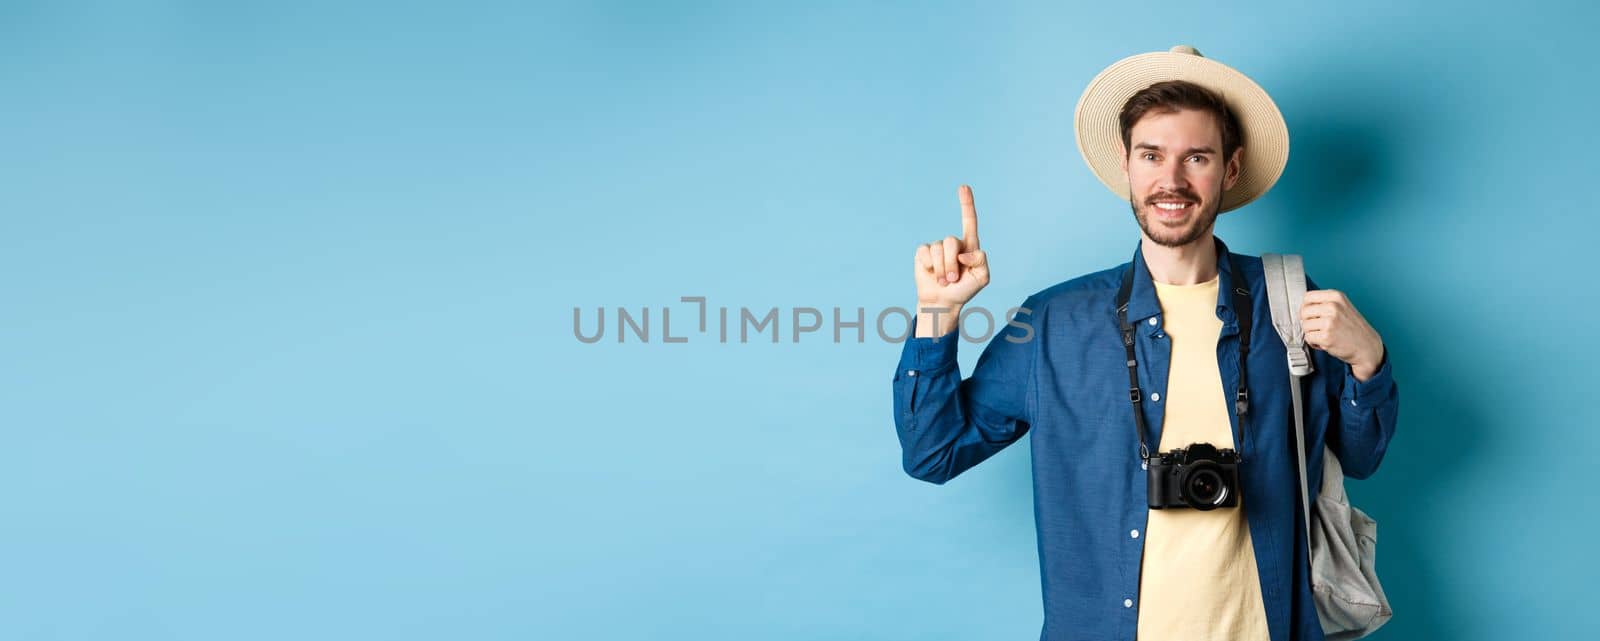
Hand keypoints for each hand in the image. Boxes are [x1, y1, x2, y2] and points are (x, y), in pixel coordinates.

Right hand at [913, 184, 989, 309]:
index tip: (964, 187)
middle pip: (951, 242)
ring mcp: (937, 247)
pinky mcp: (923, 253)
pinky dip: (929, 266)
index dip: (967, 204)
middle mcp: (953, 244)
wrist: (943, 302)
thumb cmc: (964, 289)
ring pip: (938, 249)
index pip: (969, 221)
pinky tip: (930, 273)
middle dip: (950, 264)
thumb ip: (980, 261)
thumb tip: (962, 253)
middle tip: (952, 280)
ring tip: (943, 281)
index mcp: (969, 246)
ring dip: (941, 269)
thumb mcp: (982, 278)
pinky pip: (925, 252)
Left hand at [1300, 289, 1384, 381]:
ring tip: (1324, 335)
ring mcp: (1330, 322)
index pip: (1307, 296)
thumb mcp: (1342, 307)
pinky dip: (1314, 343)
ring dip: (1311, 333)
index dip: (1306, 307)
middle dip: (1308, 321)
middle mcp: (1333, 307)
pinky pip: (1308, 338)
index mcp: (1336, 296)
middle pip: (1303, 312)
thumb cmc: (1353, 328)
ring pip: (1304, 325)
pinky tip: (1325, 342)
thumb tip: (1303, 307)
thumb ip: (1325, 303)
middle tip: (1318, 328)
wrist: (1367, 347)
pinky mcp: (1326, 337)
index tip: (1311, 314)